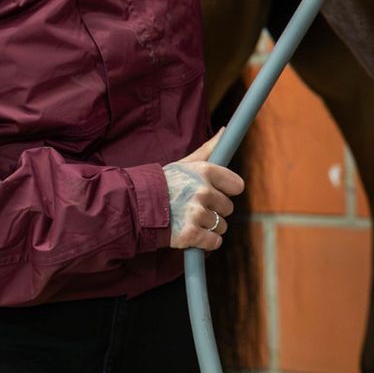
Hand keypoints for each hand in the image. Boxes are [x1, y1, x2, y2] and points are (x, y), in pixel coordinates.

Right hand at [163, 129, 245, 251]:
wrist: (136, 208)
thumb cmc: (164, 185)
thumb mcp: (185, 164)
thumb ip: (208, 149)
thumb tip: (225, 130)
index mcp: (204, 171)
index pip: (237, 185)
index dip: (227, 191)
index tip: (216, 193)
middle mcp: (202, 191)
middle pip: (228, 208)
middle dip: (215, 210)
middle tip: (195, 208)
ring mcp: (196, 213)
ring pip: (221, 226)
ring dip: (209, 227)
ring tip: (190, 220)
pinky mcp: (191, 234)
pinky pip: (214, 242)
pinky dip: (206, 242)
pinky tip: (193, 235)